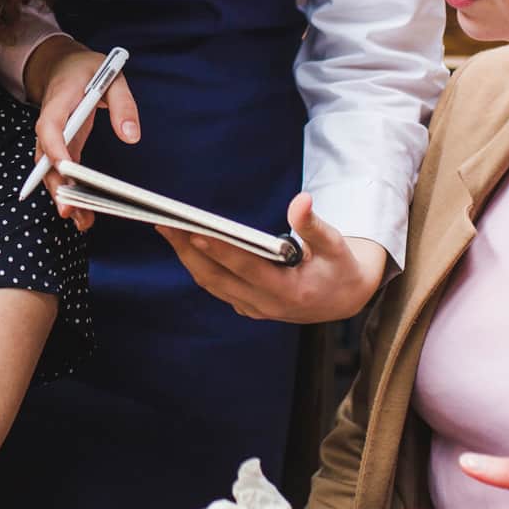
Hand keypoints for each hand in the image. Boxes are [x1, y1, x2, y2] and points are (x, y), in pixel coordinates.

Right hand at [23, 38, 139, 227]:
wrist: (64, 65)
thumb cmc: (88, 69)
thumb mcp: (112, 76)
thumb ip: (123, 104)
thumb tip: (131, 136)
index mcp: (59, 100)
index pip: (50, 126)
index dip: (55, 148)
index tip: (66, 168)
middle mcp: (49, 123)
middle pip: (44, 158)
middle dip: (55, 185)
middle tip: (69, 210)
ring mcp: (52, 137)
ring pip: (49, 171)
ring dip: (62, 195)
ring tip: (80, 220)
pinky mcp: (61, 147)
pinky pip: (59, 171)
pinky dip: (68, 191)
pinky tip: (81, 212)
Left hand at [159, 193, 385, 322]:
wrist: (344, 300)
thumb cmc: (339, 267)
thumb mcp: (335, 244)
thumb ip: (314, 224)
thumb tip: (301, 199)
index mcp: (290, 291)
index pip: (247, 269)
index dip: (220, 251)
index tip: (196, 231)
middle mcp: (267, 305)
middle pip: (218, 278)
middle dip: (188, 250)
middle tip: (164, 222)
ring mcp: (255, 309)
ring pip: (211, 283)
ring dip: (187, 256)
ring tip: (166, 227)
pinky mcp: (247, 307)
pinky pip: (216, 286)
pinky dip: (198, 265)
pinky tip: (184, 243)